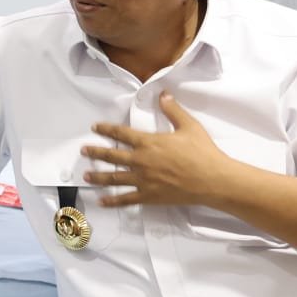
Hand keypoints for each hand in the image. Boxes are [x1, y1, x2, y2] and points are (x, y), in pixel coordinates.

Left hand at [82, 92, 235, 207]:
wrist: (212, 180)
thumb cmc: (202, 152)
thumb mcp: (189, 126)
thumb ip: (173, 110)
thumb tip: (163, 94)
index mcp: (148, 143)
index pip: (121, 133)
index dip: (106, 129)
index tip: (95, 127)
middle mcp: (141, 161)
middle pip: (111, 156)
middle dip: (95, 152)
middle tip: (83, 151)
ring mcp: (143, 180)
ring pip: (114, 178)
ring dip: (98, 176)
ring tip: (86, 176)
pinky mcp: (149, 196)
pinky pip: (126, 199)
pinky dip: (112, 201)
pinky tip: (102, 202)